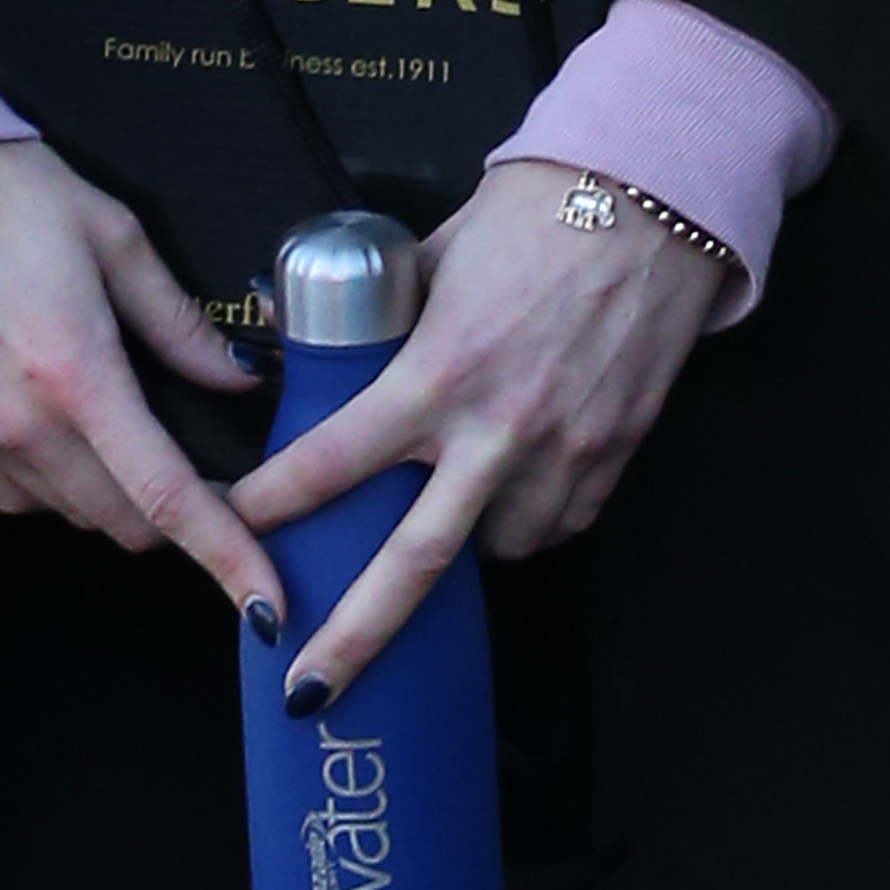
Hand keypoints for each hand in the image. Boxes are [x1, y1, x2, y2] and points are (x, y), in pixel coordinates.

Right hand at [0, 140, 282, 635]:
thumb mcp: (113, 235)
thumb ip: (179, 324)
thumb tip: (238, 380)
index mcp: (77, 375)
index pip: (167, 498)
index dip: (228, 557)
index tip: (268, 605)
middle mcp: (20, 424)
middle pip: (124, 523)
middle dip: (175, 514)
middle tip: (199, 467)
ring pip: (69, 513)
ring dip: (110, 494)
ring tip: (119, 426)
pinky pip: (12, 493)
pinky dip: (51, 480)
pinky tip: (57, 424)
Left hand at [235, 161, 731, 708]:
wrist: (652, 199)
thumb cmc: (536, 215)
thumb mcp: (433, 257)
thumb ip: (382, 319)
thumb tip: (318, 342)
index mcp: (438, 372)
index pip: (333, 462)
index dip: (273, 506)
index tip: (237, 528)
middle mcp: (497, 427)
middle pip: (411, 564)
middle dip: (353, 637)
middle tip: (307, 691)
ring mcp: (562, 450)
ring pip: (494, 550)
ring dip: (458, 552)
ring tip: (441, 523)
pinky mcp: (612, 455)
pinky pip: (557, 524)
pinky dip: (526, 523)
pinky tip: (511, 495)